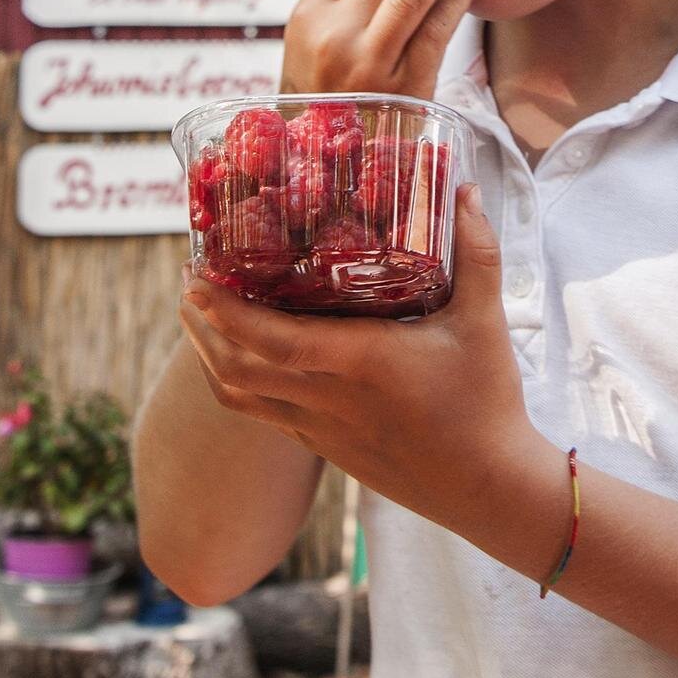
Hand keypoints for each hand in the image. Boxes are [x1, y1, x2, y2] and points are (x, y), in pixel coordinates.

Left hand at [177, 189, 547, 534]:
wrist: (488, 488)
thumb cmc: (486, 400)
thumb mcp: (484, 318)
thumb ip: (475, 251)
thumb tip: (464, 189)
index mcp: (358, 361)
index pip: (270, 340)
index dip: (224, 311)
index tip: (197, 277)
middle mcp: (328, 399)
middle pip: (236, 368)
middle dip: (202, 326)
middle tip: (189, 284)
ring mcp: (322, 430)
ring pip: (242, 398)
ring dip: (212, 357)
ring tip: (200, 319)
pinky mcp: (327, 449)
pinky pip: (265, 415)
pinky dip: (241, 384)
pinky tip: (247, 359)